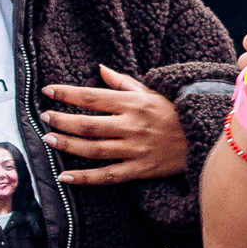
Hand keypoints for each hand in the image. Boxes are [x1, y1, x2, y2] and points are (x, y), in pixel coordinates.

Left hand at [44, 67, 189, 184]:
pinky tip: (65, 177)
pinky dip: (85, 178)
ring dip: (68, 145)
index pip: (93, 97)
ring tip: (49, 140)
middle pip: (88, 124)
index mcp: (133, 103)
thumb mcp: (150, 92)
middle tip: (44, 117)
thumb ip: (122, 82)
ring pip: (94, 150)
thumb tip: (99, 69)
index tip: (48, 91)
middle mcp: (132, 126)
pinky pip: (108, 176)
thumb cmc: (173, 113)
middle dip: (62, 120)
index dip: (67, 94)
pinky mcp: (140, 170)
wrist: (203, 138)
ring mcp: (135, 149)